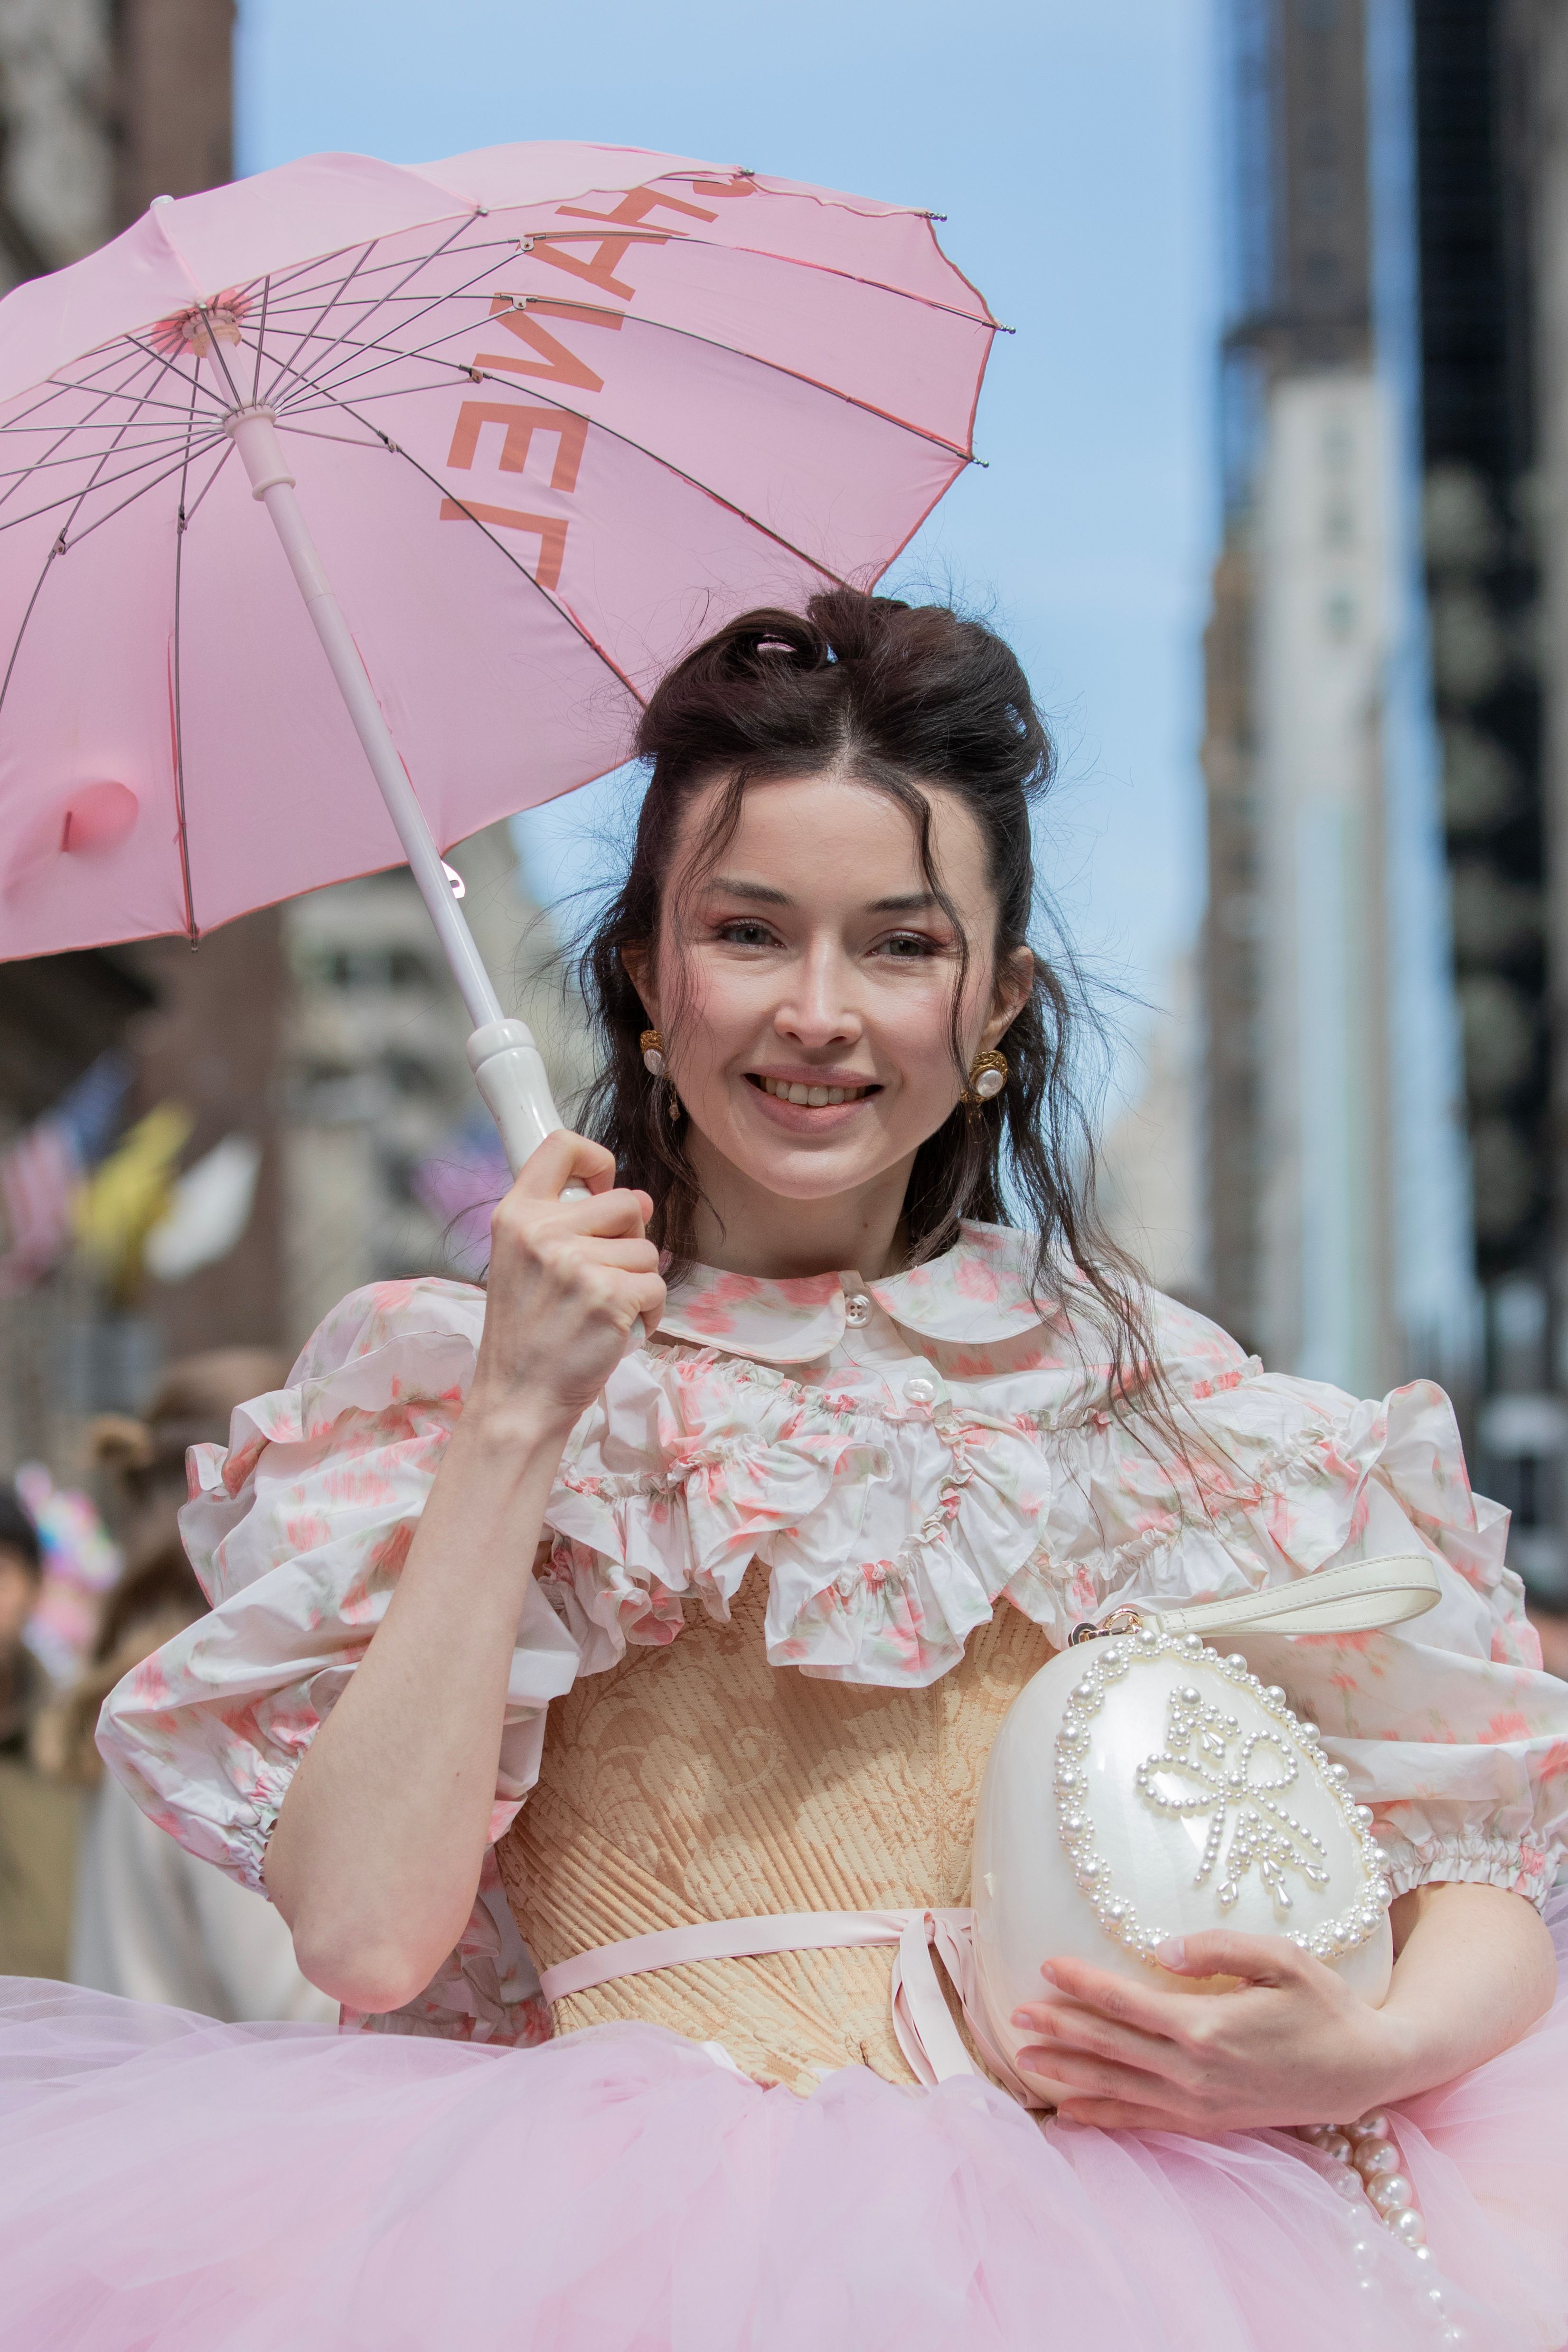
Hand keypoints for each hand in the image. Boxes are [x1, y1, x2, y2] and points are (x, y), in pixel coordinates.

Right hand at [468, 1130, 665, 1432]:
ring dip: (637, 1283)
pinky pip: (657, 1287)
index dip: (596, 1159)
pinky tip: (617, 1331)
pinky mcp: (610, 1297)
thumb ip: (569, 1223)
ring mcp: (577, 1264)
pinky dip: (648, 1313)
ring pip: (647, 1250)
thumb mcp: (522, 1262)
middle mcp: (543, 1232)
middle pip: (626, 1202)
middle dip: (628, 1240)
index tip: (601, 1188)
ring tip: (601, 1311)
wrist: (519, 1397)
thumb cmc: (527, 1333)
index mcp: (516, 1216)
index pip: (561, 1146)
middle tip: (599, 1278)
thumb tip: (641, 1199)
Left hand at [1012, 1932, 1415, 2134]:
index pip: (1126, 2003)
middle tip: (1015, 2014)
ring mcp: (1200, 2103)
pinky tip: (1072, 2114)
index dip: (1083, 1984)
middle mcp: (1195, 2071)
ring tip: (1026, 2061)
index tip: (1045, 1965)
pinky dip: (1105, 2118)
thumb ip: (1220, 1947)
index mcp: (1207, 2026)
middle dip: (1060, 2029)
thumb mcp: (1283, 1959)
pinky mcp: (1210, 2122)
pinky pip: (1145, 2121)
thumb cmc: (1326, 2006)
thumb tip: (1162, 1948)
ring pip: (1119, 2087)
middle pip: (1111, 2047)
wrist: (1366, 2071)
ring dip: (1070, 2074)